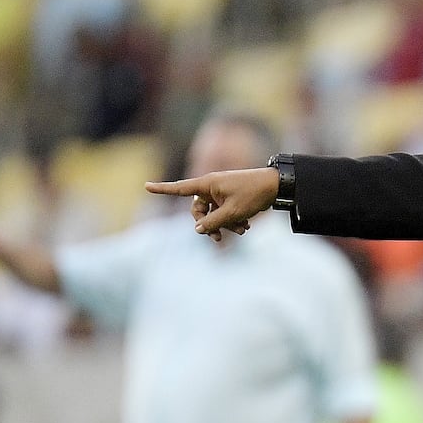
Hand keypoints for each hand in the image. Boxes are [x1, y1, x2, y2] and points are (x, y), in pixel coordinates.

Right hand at [145, 167, 277, 241]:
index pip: (180, 188)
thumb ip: (212, 223)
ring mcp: (221, 192)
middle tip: (220, 238)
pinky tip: (246, 227)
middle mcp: (212, 187)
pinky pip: (224, 212)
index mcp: (207, 184)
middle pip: (198, 210)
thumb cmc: (253, 195)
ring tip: (243, 230)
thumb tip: (197, 229)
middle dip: (209, 225)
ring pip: (214, 214)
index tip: (145, 186)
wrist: (277, 186)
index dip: (162, 189)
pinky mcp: (231, 197)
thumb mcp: (232, 213)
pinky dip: (232, 220)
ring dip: (225, 225)